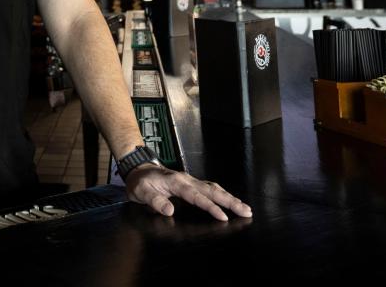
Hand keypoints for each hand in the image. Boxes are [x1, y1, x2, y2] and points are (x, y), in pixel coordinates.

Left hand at [124, 164, 252, 220]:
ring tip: (245, 208)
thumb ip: (154, 201)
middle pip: (212, 190)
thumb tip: (169, 211)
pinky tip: (231, 200)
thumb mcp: (141, 192)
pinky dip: (222, 194)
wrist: (138, 169)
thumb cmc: (140, 183)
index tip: (223, 217)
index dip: (210, 207)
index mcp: (176, 182)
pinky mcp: (191, 183)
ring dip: (230, 198)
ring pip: (214, 188)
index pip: (197, 196)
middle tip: (247, 211)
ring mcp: (190, 180)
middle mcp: (187, 179)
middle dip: (230, 201)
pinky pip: (210, 188)